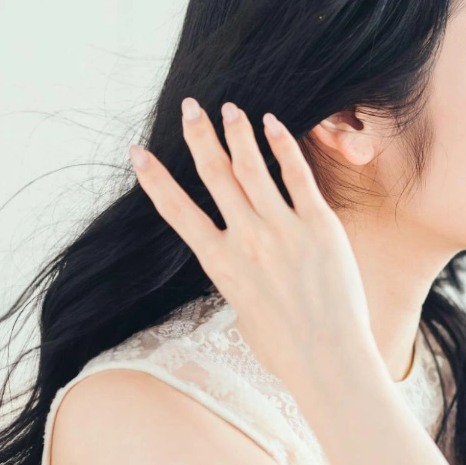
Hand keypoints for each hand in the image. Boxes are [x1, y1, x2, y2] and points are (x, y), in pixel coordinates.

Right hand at [129, 97, 374, 392]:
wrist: (328, 358)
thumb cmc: (284, 346)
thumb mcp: (242, 311)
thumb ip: (237, 277)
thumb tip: (238, 262)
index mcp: (219, 264)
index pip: (176, 211)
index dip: (155, 179)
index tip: (137, 152)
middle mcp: (246, 240)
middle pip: (215, 176)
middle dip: (199, 137)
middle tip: (190, 106)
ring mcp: (283, 230)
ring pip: (253, 168)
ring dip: (238, 133)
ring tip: (230, 108)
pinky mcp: (319, 226)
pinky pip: (297, 176)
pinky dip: (282, 146)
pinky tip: (273, 123)